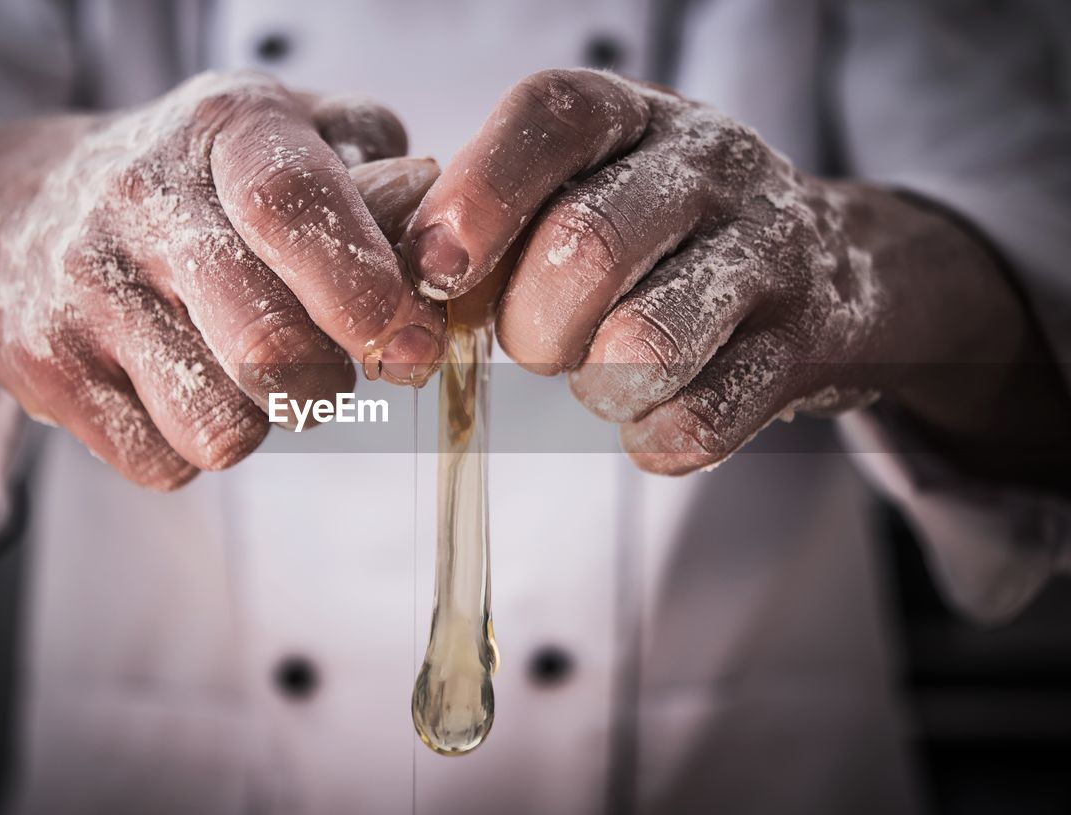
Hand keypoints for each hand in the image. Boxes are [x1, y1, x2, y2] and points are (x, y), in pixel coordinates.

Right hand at [0, 72, 443, 486]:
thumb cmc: (197, 182)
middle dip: (329, 382)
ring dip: (263, 420)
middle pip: (268, 345)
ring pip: (222, 426)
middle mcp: (141, 198)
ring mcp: (84, 287)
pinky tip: (185, 388)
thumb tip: (435, 256)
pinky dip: (197, 447)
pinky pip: (164, 463)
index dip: (366, 291)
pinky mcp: (47, 368)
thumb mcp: (287, 137)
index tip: (410, 347)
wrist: (17, 208)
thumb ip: (377, 176)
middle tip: (331, 368)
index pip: (294, 207)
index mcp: (225, 128)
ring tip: (248, 372)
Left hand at [405, 69, 1059, 475]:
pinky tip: (652, 415)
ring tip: (603, 377)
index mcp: (635, 115)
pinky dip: (651, 438)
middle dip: (532, 327)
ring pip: (644, 344)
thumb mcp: (594, 182)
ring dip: (596, 387)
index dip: (479, 196)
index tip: (438, 274)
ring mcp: (769, 254)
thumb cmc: (666, 231)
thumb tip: (410, 278)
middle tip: (537, 346)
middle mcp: (709, 166)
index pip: (550, 117)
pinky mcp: (805, 347)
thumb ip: (503, 213)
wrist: (839, 270)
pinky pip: (698, 420)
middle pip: (584, 247)